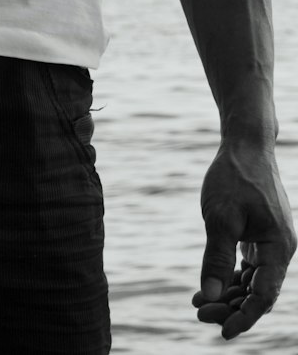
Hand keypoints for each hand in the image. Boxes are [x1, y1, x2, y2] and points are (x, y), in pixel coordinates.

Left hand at [193, 141, 295, 339]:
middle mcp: (280, 248)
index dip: (244, 318)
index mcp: (279, 247)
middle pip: (258, 292)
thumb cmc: (234, 176)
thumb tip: (210, 296)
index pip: (264, 296)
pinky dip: (230, 277)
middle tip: (198, 312)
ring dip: (229, 294)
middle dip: (230, 307)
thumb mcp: (220, 218)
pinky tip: (208, 286)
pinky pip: (249, 266)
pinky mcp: (260, 234)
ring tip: (197, 303)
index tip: (221, 333)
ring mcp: (271, 242)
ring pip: (253, 281)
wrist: (245, 144)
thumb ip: (216, 257)